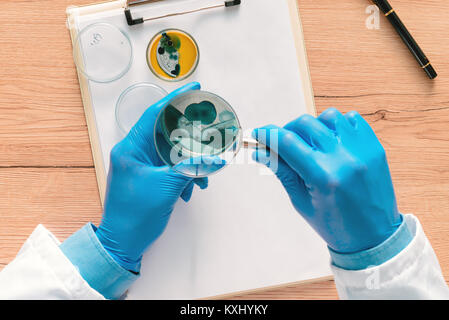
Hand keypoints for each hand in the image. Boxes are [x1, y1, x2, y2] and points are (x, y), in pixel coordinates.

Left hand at [96, 82, 207, 271]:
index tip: (193, 89)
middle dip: (190, 137)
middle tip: (208, 132)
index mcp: (131, 148)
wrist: (122, 243)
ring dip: (189, 163)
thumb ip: (192, 169)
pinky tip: (191, 189)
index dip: (174, 99)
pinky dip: (183, 175)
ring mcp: (141, 166)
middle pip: (166, 133)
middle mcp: (134, 152)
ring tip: (203, 178)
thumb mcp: (167, 187)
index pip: (154, 114)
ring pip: (171, 153)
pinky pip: (170, 168)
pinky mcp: (147, 178)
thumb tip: (215, 159)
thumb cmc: (134, 215)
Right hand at [253, 108, 400, 252]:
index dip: (268, 135)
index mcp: (323, 176)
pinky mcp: (374, 147)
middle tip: (284, 144)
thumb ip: (282, 172)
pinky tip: (332, 140)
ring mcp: (362, 150)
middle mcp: (343, 158)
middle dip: (288, 130)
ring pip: (329, 116)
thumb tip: (261, 152)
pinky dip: (338, 125)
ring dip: (314, 125)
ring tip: (311, 143)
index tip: (258, 134)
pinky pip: (353, 119)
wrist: (373, 237)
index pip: (287, 142)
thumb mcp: (301, 201)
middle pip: (305, 124)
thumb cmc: (336, 225)